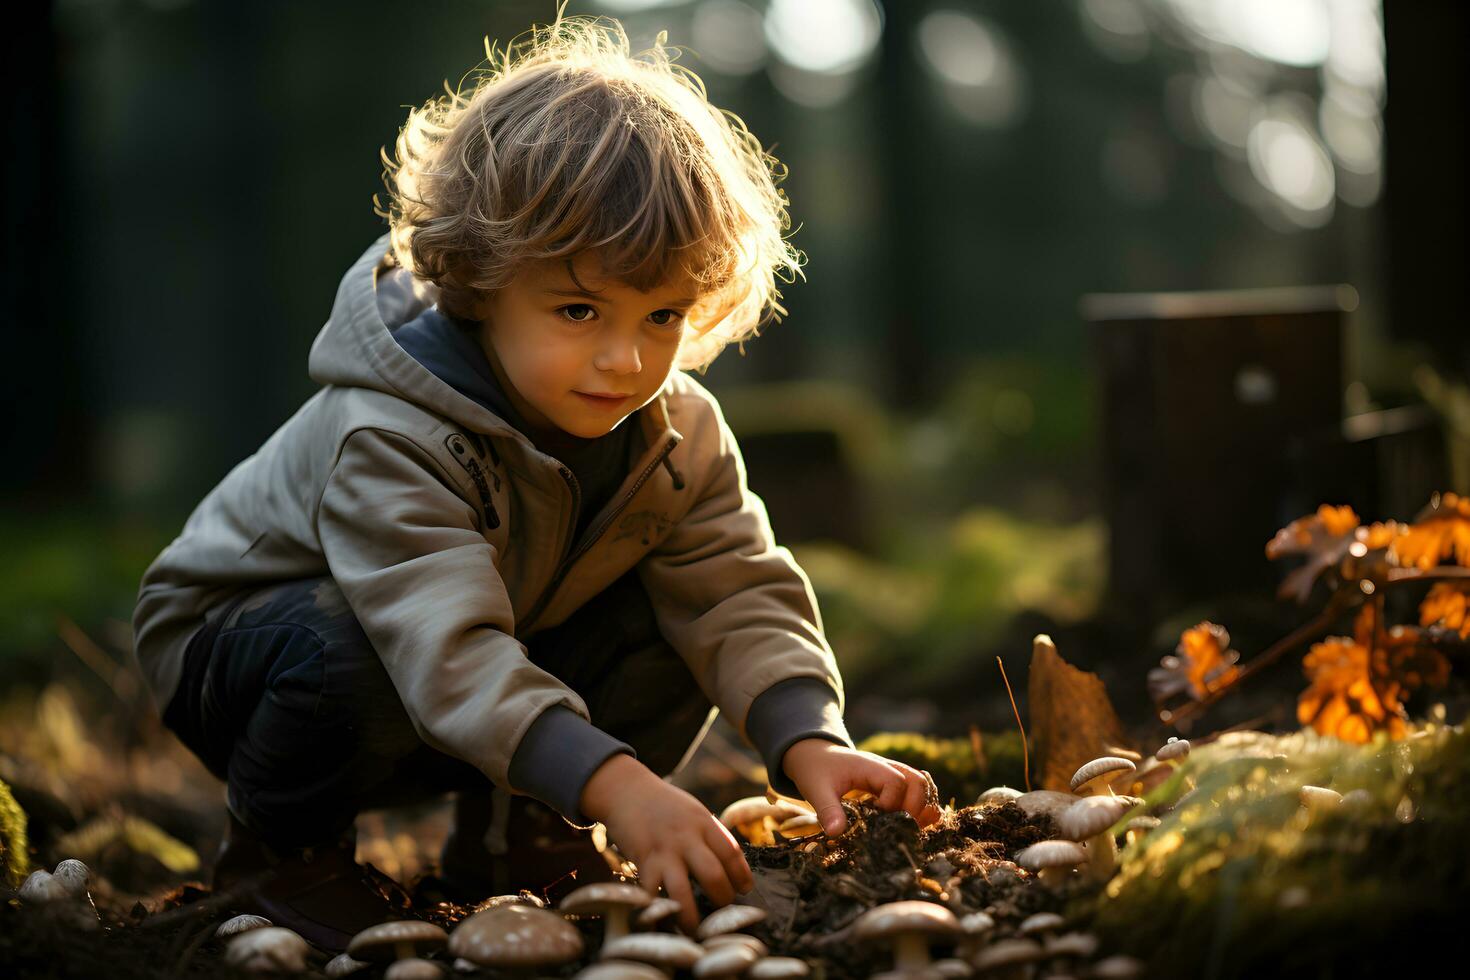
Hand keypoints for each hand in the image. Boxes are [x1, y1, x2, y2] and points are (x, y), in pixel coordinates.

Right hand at [580, 754, 752, 934]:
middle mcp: (686, 838)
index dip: (742, 875)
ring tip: (695, 930)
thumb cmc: (664, 805)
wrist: (626, 791)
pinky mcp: (642, 862)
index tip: (744, 890)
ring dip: (691, 916)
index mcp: (703, 823)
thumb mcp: (693, 812)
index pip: (731, 853)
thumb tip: (731, 866)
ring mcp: (663, 851)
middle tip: (722, 909)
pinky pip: (652, 893)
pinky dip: (658, 910)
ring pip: (683, 892)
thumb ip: (711, 835)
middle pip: (713, 875)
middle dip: (722, 899)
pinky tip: (664, 921)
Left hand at [781, 739, 942, 836]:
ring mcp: (892, 773)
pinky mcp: (892, 782)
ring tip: (913, 829)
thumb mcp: (816, 790)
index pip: (896, 782)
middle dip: (916, 807)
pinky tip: (915, 823)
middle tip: (901, 829)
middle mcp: (886, 767)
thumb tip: (836, 833)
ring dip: (923, 806)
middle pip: (918, 781)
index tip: (876, 816)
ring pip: (923, 784)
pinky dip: (922, 804)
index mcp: (869, 767)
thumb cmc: (816, 770)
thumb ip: (827, 810)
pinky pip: (917, 789)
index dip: (891, 803)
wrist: (814, 754)